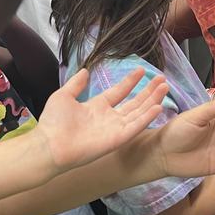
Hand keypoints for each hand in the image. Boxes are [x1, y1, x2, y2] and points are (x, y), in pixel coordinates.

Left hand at [37, 68, 168, 172]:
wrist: (50, 145)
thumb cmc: (54, 122)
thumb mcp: (64, 96)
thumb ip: (76, 84)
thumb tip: (84, 71)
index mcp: (97, 107)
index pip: (119, 92)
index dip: (130, 82)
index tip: (141, 70)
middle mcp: (110, 118)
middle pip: (135, 102)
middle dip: (148, 91)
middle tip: (162, 80)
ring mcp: (115, 129)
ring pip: (139, 113)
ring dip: (152, 100)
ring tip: (164, 88)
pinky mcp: (118, 139)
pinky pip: (136, 127)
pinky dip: (147, 117)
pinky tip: (158, 107)